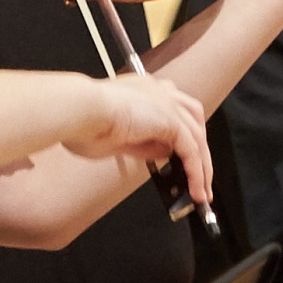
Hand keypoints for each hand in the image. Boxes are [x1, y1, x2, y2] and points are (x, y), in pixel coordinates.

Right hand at [66, 74, 211, 207]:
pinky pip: (192, 151)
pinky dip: (196, 173)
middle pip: (194, 121)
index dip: (183, 135)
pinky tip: (196, 190)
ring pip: (197, 138)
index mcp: (145, 90)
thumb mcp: (118, 138)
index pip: (174, 110)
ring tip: (201, 192)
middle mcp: (159, 91)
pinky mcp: (170, 120)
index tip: (183, 158)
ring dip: (202, 168)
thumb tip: (163, 153)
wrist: (79, 110)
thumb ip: (144, 143)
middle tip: (200, 177)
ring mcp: (167, 103)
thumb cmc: (83, 122)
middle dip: (200, 151)